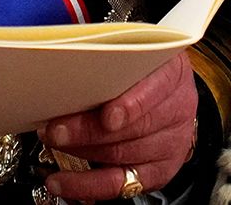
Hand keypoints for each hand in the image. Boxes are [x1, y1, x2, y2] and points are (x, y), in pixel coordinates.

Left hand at [38, 55, 196, 201]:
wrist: (166, 87)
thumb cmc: (141, 65)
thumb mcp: (133, 46)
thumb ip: (108, 52)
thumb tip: (66, 55)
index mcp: (173, 71)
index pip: (157, 88)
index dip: (132, 105)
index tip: (108, 116)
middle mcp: (177, 109)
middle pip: (136, 128)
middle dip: (90, 131)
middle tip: (56, 129)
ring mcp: (171, 143)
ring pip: (125, 155)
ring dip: (83, 152)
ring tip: (53, 144)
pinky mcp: (158, 170)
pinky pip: (122, 184)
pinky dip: (89, 184)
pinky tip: (65, 181)